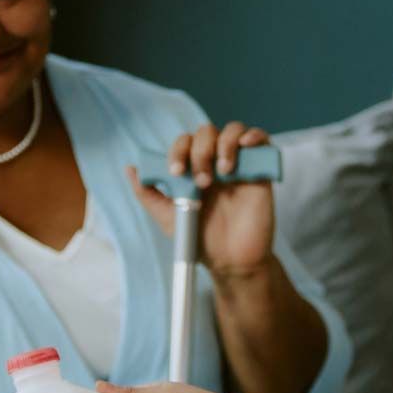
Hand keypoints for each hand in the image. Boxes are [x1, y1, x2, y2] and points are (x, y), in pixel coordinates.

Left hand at [126, 121, 275, 276]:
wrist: (231, 262)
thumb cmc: (201, 241)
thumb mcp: (168, 217)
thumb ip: (149, 194)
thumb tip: (130, 169)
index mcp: (193, 169)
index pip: (184, 142)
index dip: (178, 150)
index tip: (176, 172)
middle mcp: (215, 162)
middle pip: (206, 132)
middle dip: (200, 152)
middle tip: (202, 182)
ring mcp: (239, 164)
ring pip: (232, 130)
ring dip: (225, 144)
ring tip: (223, 170)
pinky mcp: (261, 171)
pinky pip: (262, 140)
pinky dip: (254, 135)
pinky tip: (246, 145)